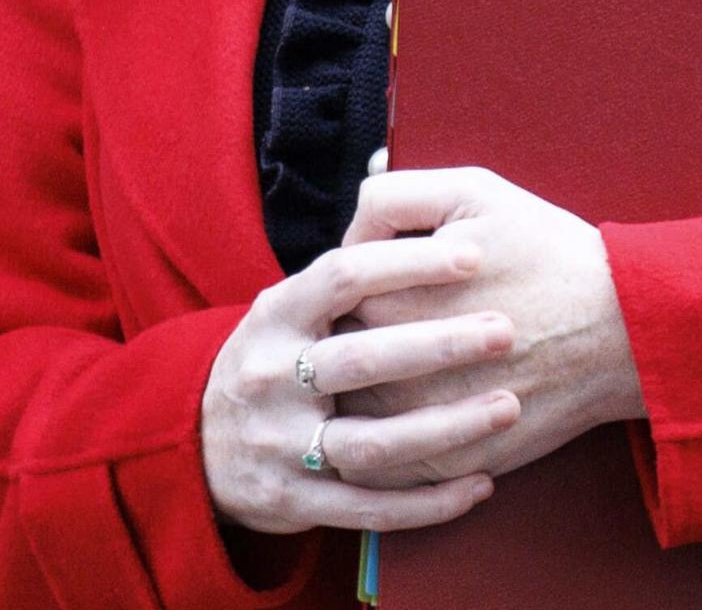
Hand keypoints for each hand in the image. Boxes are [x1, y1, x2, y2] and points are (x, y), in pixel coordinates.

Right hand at [201, 230, 525, 537]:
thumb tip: (402, 192)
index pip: (343, 275)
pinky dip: (429, 502)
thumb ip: (344, 272)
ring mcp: (281, 446)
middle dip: (440, 343)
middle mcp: (272, 379)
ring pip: (374, 443)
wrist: (192, 446)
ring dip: (447, 428)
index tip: (476, 254)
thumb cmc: (273, 358)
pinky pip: (370, 508)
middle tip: (507, 329)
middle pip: (364, 359)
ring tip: (509, 406)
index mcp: (276, 316)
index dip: (409, 262)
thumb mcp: (287, 306)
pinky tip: (482, 484)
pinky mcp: (293, 503)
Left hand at [332, 167, 643, 484]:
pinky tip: (416, 418)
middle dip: (358, 344)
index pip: (330, 300)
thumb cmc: (550, 253)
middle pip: (336, 361)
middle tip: (401, 330)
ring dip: (366, 398)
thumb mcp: (475, 192)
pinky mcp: (446, 462)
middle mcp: (389, 371)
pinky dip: (389, 448)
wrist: (623, 327)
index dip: (359, 287)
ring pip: (352, 419)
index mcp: (383, 300)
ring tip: (406, 374)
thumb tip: (349, 220)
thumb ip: (396, 195)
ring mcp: (416, 425)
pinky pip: (387, 467)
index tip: (391, 285)